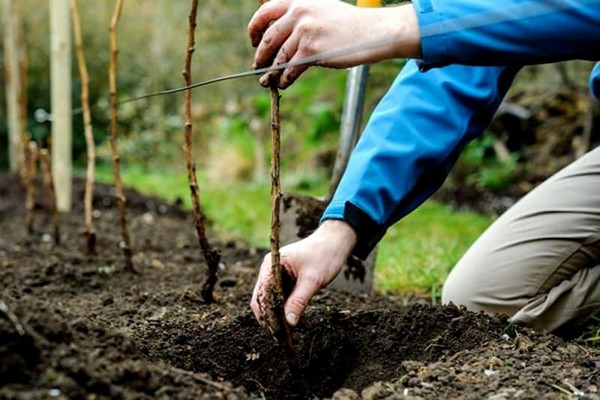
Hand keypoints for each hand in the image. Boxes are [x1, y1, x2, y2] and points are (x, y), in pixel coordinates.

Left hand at [248, 0, 420, 87]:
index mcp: (298, 1)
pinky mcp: (312, 50)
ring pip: (279, 56)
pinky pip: (291, 68)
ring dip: (271, 71)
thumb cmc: (349, 24)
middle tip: (258, 66)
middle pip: (269, 37)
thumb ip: (301, 17)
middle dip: (260, 55)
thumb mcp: (321, 9)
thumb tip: (280, 39)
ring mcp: (305, 31)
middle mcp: (299, 13)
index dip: (254, 28)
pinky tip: (284, 83)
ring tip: (267, 81)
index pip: (265, 12)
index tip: (254, 41)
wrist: (372, 32)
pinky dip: (285, 78)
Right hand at [251, 219, 356, 329]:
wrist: (335, 242)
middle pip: (262, 300)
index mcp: (271, 265)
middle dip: (272, 319)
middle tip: (283, 338)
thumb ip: (299, 301)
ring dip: (280, 317)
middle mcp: (269, 270)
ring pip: (271, 302)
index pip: (261, 294)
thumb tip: (288, 323)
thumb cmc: (324, 255)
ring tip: (292, 333)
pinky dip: (288, 311)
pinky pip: (281, 299)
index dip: (267, 314)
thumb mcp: (313, 280)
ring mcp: (276, 275)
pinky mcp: (285, 281)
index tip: (278, 332)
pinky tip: (299, 322)